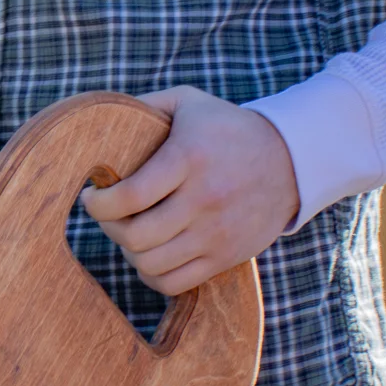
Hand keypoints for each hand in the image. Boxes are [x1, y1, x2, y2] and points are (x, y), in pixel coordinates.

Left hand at [81, 87, 298, 296]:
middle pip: (135, 237)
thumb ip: (146, 105)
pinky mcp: (226, 256)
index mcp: (188, 158)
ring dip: (130, 252)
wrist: (292, 160)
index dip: (98, 204)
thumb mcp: (190, 102)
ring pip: (151, 264)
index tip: (93, 196)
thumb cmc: (228, 129)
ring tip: (130, 233)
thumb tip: (102, 119)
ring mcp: (217, 233)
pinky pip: (174, 284)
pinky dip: (152, 275)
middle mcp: (204, 199)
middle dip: (110, 228)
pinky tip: (151, 254)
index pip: (129, 197)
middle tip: (110, 215)